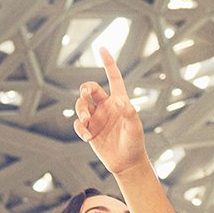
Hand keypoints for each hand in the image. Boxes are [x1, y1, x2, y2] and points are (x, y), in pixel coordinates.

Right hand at [72, 46, 149, 176]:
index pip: (113, 77)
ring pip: (81, 105)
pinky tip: (88, 137)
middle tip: (85, 94)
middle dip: (85, 89)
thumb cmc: (134, 143)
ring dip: (79, 109)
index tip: (102, 48)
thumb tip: (119, 101)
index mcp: (119, 101)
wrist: (127, 163)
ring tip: (85, 120)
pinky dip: (80, 128)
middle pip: (90, 89)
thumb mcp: (135, 128)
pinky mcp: (89, 130)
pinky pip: (78, 124)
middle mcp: (106, 107)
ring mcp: (96, 118)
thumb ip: (129, 113)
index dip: (108, 63)